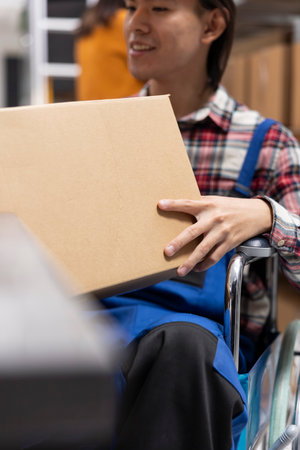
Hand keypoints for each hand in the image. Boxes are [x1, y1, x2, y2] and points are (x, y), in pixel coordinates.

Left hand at [158, 196, 272, 275]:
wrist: (257, 213)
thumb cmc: (230, 207)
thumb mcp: (215, 201)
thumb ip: (199, 205)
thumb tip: (177, 208)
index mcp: (208, 205)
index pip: (188, 203)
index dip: (174, 204)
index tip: (160, 205)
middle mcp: (214, 218)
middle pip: (192, 232)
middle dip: (178, 242)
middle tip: (166, 251)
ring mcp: (222, 232)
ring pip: (203, 249)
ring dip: (190, 262)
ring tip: (179, 271)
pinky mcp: (229, 243)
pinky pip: (215, 257)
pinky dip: (205, 264)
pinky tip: (197, 268)